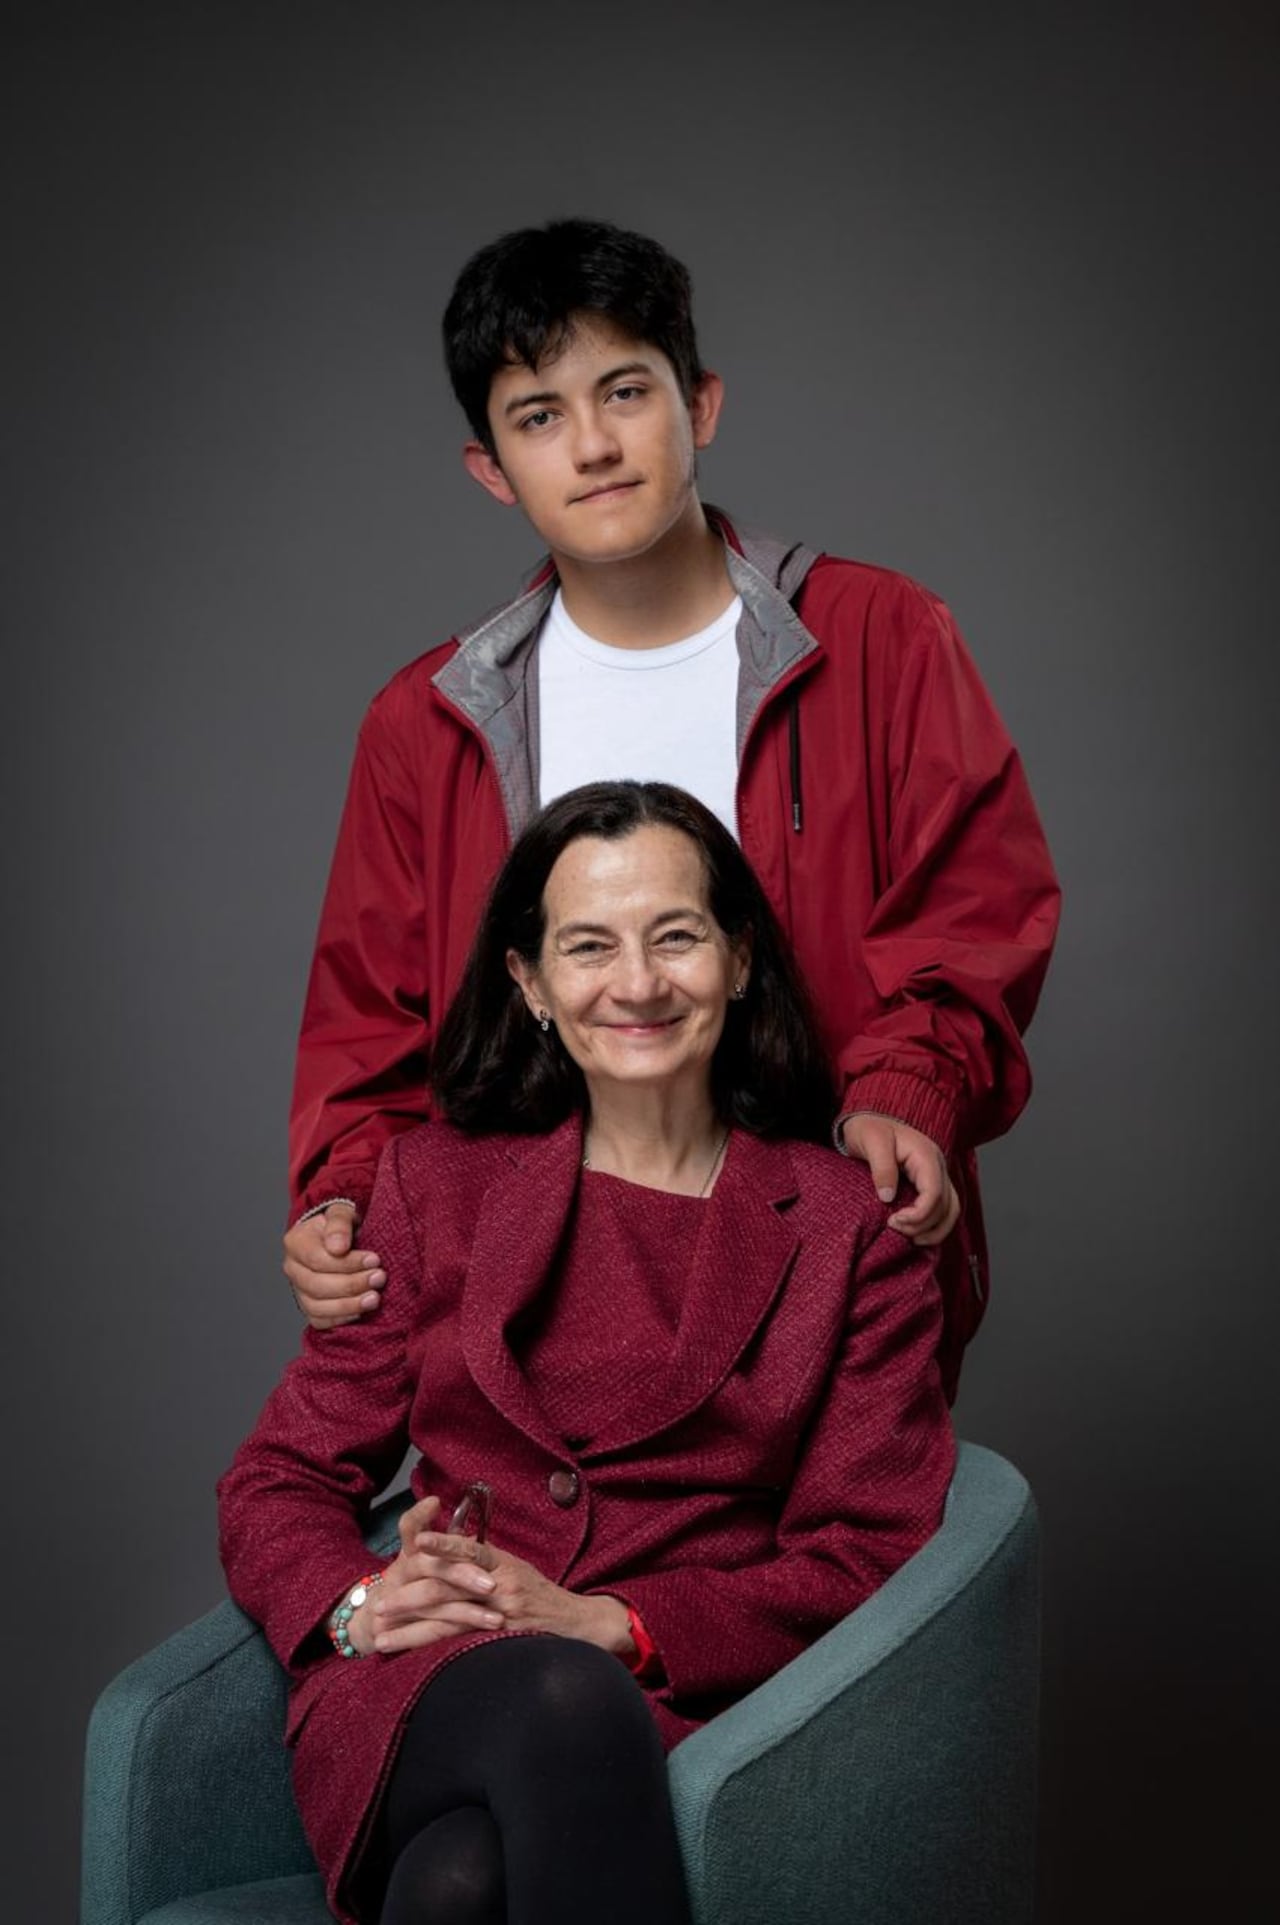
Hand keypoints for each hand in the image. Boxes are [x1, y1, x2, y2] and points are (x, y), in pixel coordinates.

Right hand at [283, 1204, 384, 1328]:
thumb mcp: (342, 1212)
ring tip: (374, 1298)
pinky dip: (341, 1319)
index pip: (317, 1259)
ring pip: (317, 1307)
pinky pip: (321, 1321)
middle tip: (380, 1277)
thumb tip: (337, 1247)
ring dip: (349, 1305)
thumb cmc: (342, 1225)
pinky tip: (362, 1311)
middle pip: (317, 1285)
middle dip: (351, 1284)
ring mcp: (299, 1290)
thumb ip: (339, 1224)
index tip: (375, 1259)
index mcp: (296, 1243)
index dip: (347, 1263)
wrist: (341, 1239)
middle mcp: (293, 1269)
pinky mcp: (311, 1307)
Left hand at [358, 1496, 631, 1659]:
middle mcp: (500, 1585)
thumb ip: (484, 1561)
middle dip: (407, 1597)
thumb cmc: (542, 1595)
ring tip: (381, 1637)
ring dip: (411, 1630)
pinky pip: (463, 1645)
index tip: (413, 1545)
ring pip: (448, 1620)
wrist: (578, 1623)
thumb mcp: (515, 1569)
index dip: (441, 1545)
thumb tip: (453, 1548)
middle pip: (447, 1587)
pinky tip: (412, 1657)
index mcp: (501, 1562)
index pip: (468, 1549)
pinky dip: (434, 1649)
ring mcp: (502, 1615)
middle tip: (377, 1606)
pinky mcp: (502, 1641)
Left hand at [840, 1113, 959, 1245]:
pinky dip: (934, 1226)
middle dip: (922, 1225)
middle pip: (946, 1206)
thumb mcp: (872, 1141)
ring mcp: (936, 1175)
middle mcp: (938, 1166)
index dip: (918, 1214)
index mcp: (926, 1155)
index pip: (934, 1192)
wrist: (870, 1120)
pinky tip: (915, 1234)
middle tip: (894, 1230)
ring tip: (909, 1240)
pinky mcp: (929, 1184)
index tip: (894, 1221)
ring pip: (951, 1210)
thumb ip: (882, 1168)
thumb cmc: (870, 1128)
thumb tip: (888, 1197)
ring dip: (934, 1230)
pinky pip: (943, 1209)